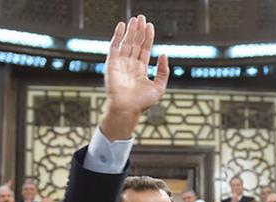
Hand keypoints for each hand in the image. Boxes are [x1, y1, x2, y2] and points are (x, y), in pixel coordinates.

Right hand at [99, 15, 168, 140]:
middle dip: (139, 31)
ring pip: (126, 42)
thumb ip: (163, 71)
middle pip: (135, 44)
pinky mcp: (111, 64)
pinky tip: (121, 26)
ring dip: (130, 30)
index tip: (150, 26)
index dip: (148, 38)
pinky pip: (114, 46)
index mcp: (140, 70)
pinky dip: (117, 36)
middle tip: (142, 18)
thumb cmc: (142, 103)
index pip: (144, 50)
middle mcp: (130, 65)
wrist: (127, 109)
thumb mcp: (159, 87)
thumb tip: (163, 54)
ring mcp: (120, 64)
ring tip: (135, 19)